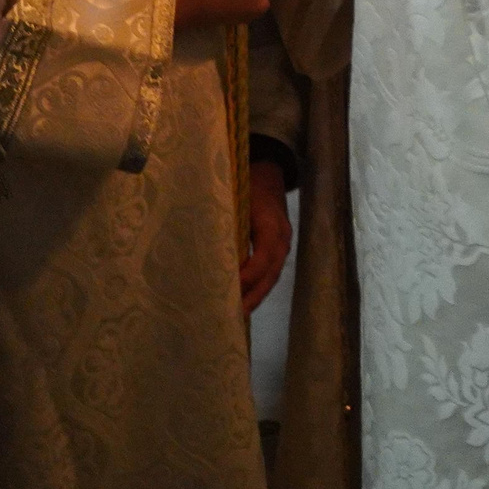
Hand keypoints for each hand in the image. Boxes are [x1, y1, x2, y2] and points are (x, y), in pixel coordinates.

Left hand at [241, 159, 292, 312]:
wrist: (268, 172)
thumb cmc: (247, 184)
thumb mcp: (236, 198)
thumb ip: (227, 222)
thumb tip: (205, 248)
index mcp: (271, 224)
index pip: (263, 257)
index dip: (248, 275)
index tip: (230, 290)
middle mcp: (282, 237)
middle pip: (271, 273)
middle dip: (254, 295)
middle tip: (235, 315)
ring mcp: (283, 243)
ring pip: (272, 276)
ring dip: (256, 296)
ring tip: (238, 315)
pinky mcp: (278, 248)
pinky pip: (271, 271)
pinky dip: (259, 287)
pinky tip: (245, 299)